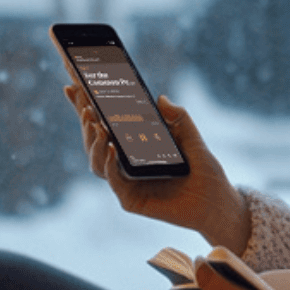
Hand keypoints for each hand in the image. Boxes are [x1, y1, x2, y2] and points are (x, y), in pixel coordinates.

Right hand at [66, 88, 251, 250]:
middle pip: (94, 141)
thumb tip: (161, 98)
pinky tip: (111, 148)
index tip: (73, 86)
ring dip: (93, 142)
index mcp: (134, 147)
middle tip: (86, 104)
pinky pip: (113, 180)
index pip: (103, 124)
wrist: (217, 203)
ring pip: (96, 161)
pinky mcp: (130, 199)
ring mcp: (125, 182)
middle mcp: (125, 164)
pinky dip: (109, 163)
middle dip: (85, 121)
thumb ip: (179, 118)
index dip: (85, 107)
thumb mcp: (193, 139)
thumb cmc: (204, 172)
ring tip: (97, 125)